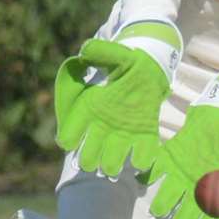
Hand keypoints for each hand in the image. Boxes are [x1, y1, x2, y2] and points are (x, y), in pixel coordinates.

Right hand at [54, 20, 180, 174]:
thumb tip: (86, 50)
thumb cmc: (128, 63)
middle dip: (89, 159)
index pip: (71, 130)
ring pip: (111, 159)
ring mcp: (123, 132)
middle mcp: (103, 124)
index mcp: (91, 107)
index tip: (68, 142)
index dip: (68, 137)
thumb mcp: (116, 55)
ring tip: (113, 168)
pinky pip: (141, 154)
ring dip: (111, 165)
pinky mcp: (144, 135)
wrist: (150, 70)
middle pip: (88, 152)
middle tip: (93, 161)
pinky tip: (140, 160)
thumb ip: (101, 52)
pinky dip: (140, 161)